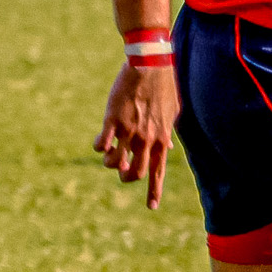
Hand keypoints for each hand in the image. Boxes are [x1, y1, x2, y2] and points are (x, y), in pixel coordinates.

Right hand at [94, 61, 178, 210]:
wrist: (150, 65)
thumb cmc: (163, 86)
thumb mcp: (172, 112)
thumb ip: (167, 132)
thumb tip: (168, 145)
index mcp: (161, 138)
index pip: (158, 171)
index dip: (154, 191)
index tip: (151, 206)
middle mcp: (146, 139)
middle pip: (136, 173)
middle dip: (127, 177)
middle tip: (123, 172)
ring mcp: (129, 130)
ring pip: (116, 161)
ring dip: (111, 163)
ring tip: (109, 155)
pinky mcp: (113, 119)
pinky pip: (102, 143)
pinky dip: (99, 147)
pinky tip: (99, 142)